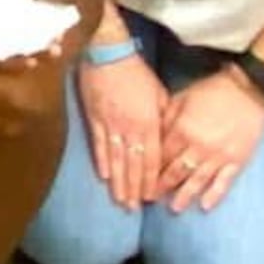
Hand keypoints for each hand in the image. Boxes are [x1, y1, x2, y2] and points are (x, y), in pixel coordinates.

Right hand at [80, 48, 166, 208]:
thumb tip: (169, 138)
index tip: (152, 198)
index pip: (152, 159)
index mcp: (149, 123)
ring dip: (118, 182)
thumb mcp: (159, 93)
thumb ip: (164, 118)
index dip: (151, 180)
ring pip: (116, 160)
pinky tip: (104, 177)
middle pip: (133, 165)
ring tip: (119, 200)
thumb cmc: (137, 72)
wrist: (108, 53)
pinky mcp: (94, 118)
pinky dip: (101, 162)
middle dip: (134, 189)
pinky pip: (99, 145)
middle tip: (134, 209)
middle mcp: (130, 129)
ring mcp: (110, 125)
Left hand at [156, 63, 263, 212]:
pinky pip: (224, 182)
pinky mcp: (237, 161)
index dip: (151, 169)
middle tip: (151, 200)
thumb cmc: (212, 91)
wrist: (248, 90)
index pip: (162, 156)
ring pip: (197, 181)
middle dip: (162, 187)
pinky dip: (214, 195)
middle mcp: (198, 147)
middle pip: (176, 172)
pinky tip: (205, 207)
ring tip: (174, 209)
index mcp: (182, 130)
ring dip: (184, 196)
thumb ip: (167, 118)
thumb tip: (154, 134)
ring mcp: (218, 156)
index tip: (142, 180)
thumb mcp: (182, 98)